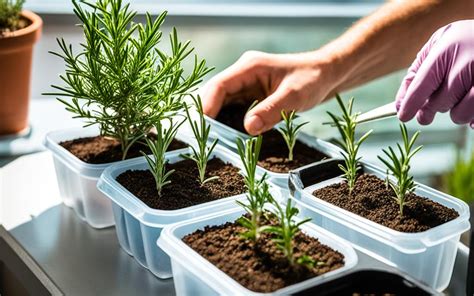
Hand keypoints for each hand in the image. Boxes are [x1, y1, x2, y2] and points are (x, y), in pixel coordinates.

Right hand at [201, 50, 339, 134]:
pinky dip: (227, 121)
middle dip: (207, 115)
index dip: (207, 106)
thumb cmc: (312, 80)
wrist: (325, 74)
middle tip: (202, 139)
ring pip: (221, 102)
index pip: (219, 86)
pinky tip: (225, 135)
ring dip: (216, 119)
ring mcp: (245, 84)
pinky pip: (232, 108)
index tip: (203, 127)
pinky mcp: (250, 94)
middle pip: (215, 94)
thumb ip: (271, 111)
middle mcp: (243, 74)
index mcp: (249, 67)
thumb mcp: (294, 97)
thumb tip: (249, 128)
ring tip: (210, 140)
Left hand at [396, 20, 473, 127]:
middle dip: (434, 107)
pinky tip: (470, 106)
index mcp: (445, 51)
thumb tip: (399, 105)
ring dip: (456, 113)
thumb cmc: (461, 42)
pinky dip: (472, 117)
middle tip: (437, 101)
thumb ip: (416, 74)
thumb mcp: (436, 47)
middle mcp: (466, 63)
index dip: (410, 105)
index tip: (404, 116)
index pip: (421, 86)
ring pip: (461, 113)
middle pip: (440, 103)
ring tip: (458, 99)